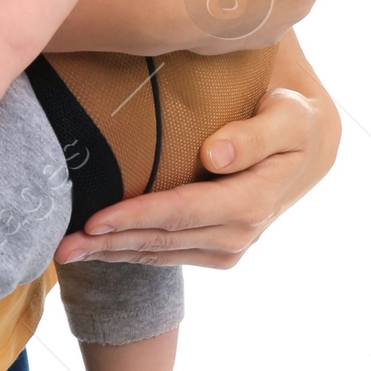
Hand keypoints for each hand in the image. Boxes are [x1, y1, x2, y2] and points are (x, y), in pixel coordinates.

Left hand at [52, 71, 338, 270]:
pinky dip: (131, 252)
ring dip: (113, 255)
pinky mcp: (218, 248)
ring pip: (161, 253)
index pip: (184, 211)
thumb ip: (254, 136)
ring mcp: (230, 246)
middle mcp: (242, 232)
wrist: (308, 143)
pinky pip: (168, 253)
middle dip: (111, 244)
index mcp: (256, 199)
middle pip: (165, 240)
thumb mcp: (288, 117)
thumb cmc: (291, 116)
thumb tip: (214, 156)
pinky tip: (97, 248)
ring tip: (67, 250)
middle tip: (62, 245)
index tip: (94, 218)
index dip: (137, 216)